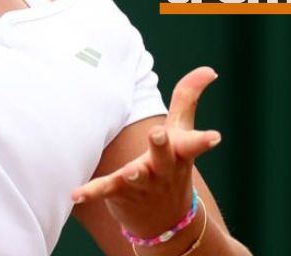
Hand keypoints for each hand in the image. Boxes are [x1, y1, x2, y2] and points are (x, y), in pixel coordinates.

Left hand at [71, 66, 221, 236]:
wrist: (167, 220)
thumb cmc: (173, 163)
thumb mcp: (182, 132)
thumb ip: (188, 98)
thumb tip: (210, 69)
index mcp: (179, 152)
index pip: (194, 144)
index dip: (204, 140)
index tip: (215, 137)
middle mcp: (163, 169)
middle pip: (163, 157)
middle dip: (161, 146)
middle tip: (158, 133)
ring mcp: (143, 183)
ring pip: (138, 178)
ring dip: (134, 174)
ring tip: (130, 171)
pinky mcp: (121, 194)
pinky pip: (105, 191)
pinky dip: (91, 193)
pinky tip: (75, 195)